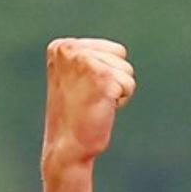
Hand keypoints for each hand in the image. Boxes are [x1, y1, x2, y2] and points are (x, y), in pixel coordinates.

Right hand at [42, 38, 135, 174]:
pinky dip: (122, 100)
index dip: (108, 73)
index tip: (85, 89)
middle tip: (91, 98)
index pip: (113, 49)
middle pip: (121, 57)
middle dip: (114, 80)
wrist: (68, 145)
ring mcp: (85, 61)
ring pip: (127, 71)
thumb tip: (119, 50)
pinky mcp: (102, 77)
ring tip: (96, 102)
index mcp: (61, 47)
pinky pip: (129, 85)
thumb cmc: (75, 114)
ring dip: (118, 90)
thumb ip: (89, 58)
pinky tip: (102, 108)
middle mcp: (70, 49)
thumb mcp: (74, 77)